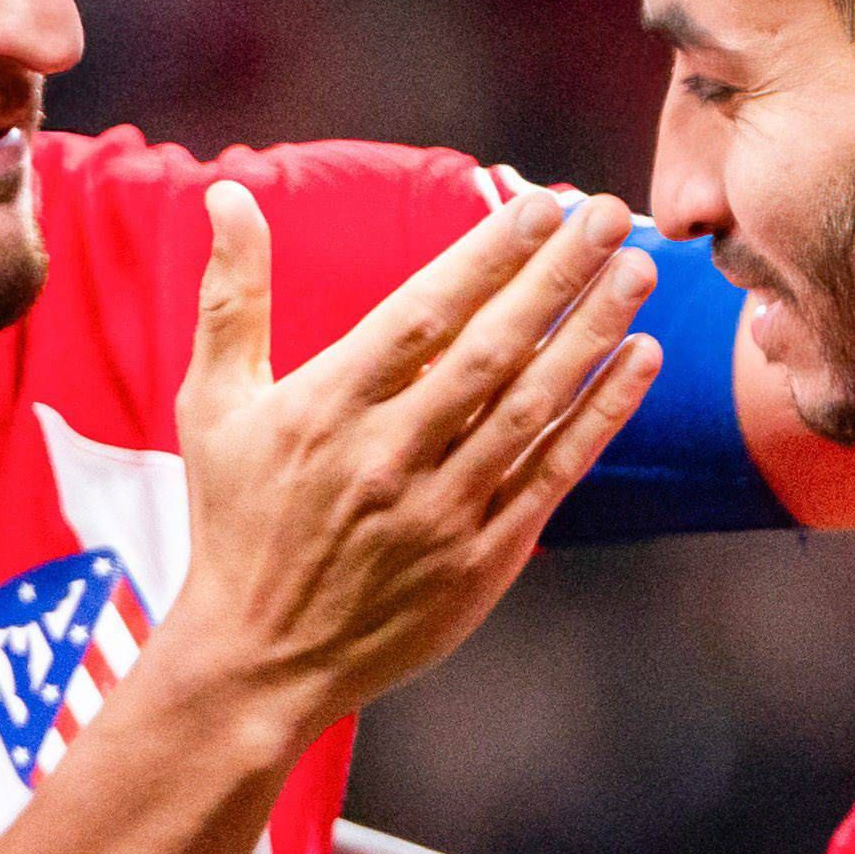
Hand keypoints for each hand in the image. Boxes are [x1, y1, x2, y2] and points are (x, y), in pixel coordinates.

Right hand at [166, 179, 664, 721]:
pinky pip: (553, 475)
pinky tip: (640, 362)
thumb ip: (231, 296)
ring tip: (639, 272)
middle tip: (611, 215)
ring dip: (594, 334)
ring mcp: (440, 512)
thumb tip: (231, 193)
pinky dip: (601, 417)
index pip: (422, 314)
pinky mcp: (480, 561)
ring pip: (533, 408)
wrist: (259, 660)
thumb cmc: (237, 522)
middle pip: (491, 352)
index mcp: (327, 409)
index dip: (488, 256)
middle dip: (559, 276)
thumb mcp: (215, 407)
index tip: (541, 204)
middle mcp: (388, 457)